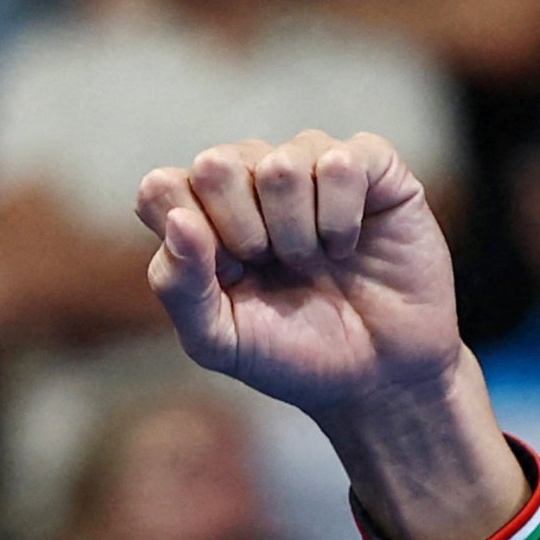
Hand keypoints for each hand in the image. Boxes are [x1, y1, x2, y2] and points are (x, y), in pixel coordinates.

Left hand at [135, 132, 522, 539]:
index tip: (227, 278)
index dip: (191, 237)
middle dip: (244, 232)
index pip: (161, 189)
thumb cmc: (294, 354)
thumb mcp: (221, 342)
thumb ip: (181, 288)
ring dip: (298, 234)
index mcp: (203, 214)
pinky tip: (348, 245)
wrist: (378, 377)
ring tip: (315, 262)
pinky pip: (340, 163)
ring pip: (280, 164)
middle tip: (272, 267)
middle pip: (214, 164)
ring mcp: (309, 163)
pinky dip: (342, 220)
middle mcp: (250, 177)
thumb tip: (177, 221)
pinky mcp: (368, 162)